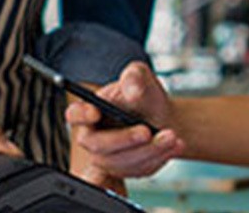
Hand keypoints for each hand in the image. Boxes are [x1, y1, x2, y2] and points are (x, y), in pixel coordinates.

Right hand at [66, 61, 183, 178]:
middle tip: (147, 131)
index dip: (81, 115)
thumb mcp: (141, 76)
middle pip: (98, 146)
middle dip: (124, 139)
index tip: (95, 112)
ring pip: (121, 162)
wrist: (163, 117)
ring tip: (171, 136)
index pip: (74, 114)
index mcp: (90, 110)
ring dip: (149, 150)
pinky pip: (138, 170)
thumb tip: (132, 89)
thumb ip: (134, 76)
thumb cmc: (144, 95)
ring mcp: (108, 158)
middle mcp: (94, 137)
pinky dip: (158, 158)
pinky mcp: (126, 170)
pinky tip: (173, 144)